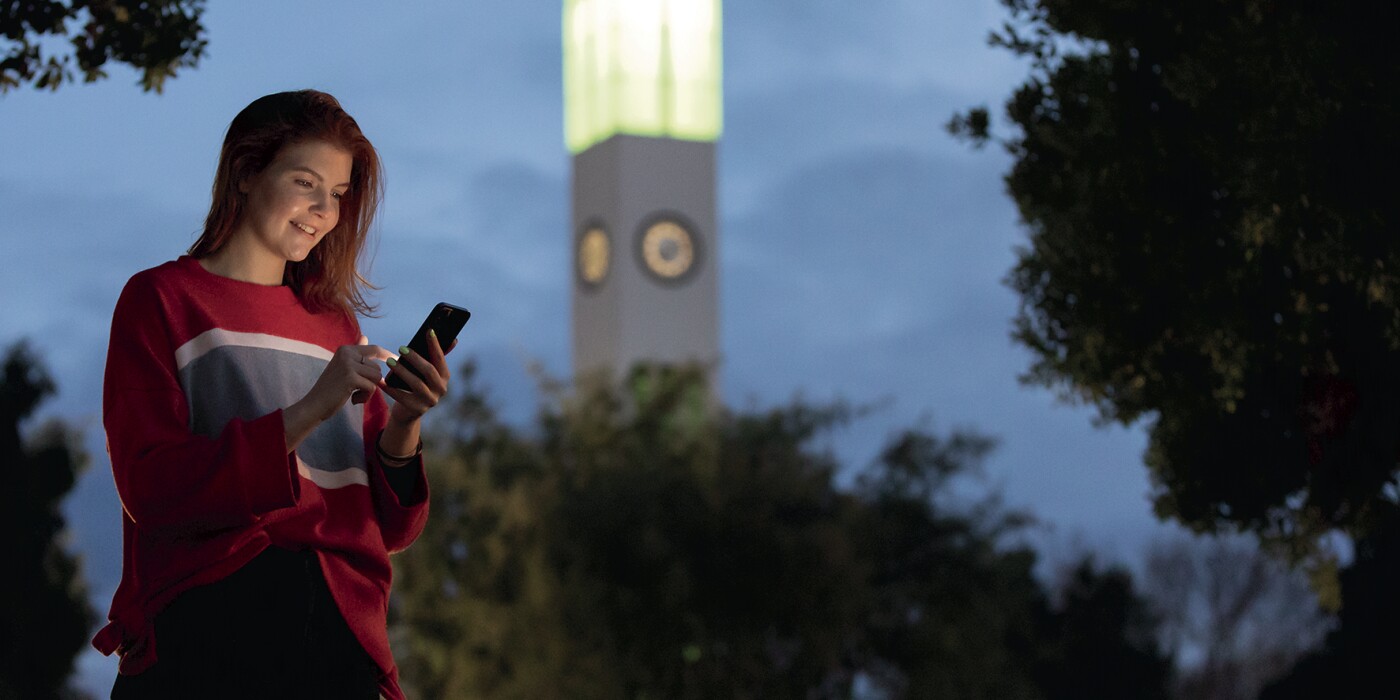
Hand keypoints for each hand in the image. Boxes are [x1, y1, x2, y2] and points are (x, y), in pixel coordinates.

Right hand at [284, 336, 391, 451]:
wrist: (314, 405)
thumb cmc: (331, 389)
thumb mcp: (343, 367)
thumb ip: (356, 354)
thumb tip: (365, 336)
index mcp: (345, 349)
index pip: (374, 349)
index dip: (387, 355)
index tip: (396, 360)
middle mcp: (346, 353)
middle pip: (377, 367)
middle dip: (371, 382)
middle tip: (356, 390)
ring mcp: (348, 364)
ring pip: (376, 377)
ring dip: (368, 390)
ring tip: (353, 394)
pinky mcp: (350, 377)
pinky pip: (371, 387)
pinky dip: (365, 397)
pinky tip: (353, 399)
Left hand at [383, 329, 454, 425]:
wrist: (407, 412)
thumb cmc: (415, 385)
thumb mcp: (424, 372)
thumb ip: (433, 356)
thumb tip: (448, 337)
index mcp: (444, 377)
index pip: (441, 359)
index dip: (435, 345)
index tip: (428, 331)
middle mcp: (441, 389)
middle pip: (429, 371)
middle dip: (415, 358)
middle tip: (401, 348)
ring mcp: (430, 401)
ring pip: (417, 384)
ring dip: (402, 371)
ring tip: (389, 362)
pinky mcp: (417, 410)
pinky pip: (402, 397)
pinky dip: (391, 388)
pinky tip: (381, 380)